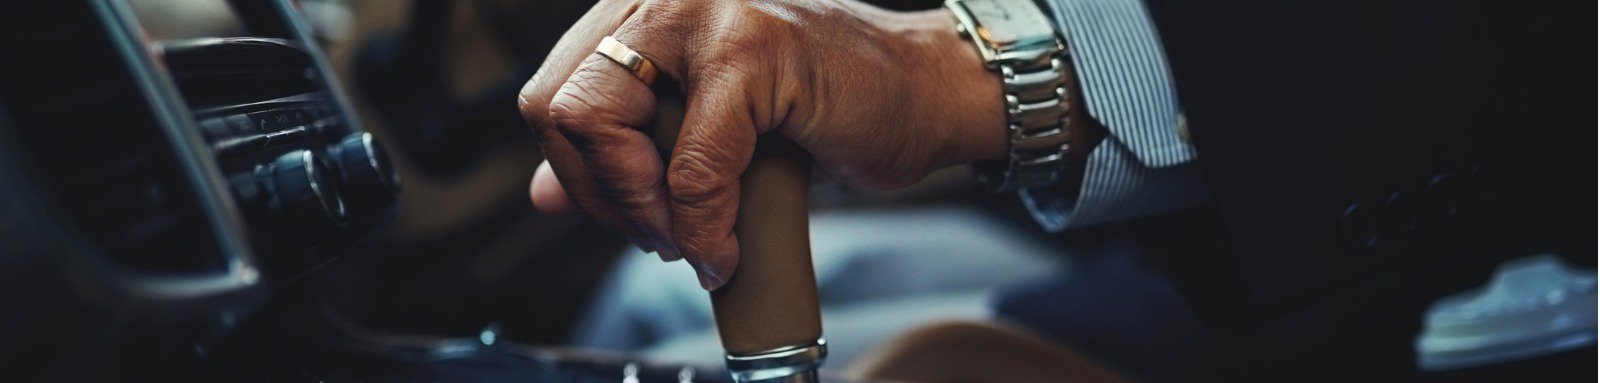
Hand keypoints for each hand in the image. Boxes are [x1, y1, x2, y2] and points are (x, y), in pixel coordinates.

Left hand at [518, 0, 1004, 288]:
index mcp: (647, 6)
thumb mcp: (704, 125)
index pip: (553, 89)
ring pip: (609, 128)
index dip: (575, 169)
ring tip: (691, 242)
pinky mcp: (754, 51)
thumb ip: (626, 148)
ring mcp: (709, 14)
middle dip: (601, 194)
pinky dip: (702, 228)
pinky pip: (691, 167)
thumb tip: (545, 195)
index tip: (624, 211)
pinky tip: (725, 248)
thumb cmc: (826, 103)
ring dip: (645, 213)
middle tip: (655, 235)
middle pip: (562, 107)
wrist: (924, 92)